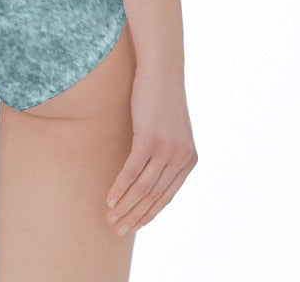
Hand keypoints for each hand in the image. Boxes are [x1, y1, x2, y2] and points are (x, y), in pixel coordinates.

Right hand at [105, 64, 196, 235]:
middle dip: (135, 216)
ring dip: (125, 206)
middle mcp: (181, 158)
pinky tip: (109, 199)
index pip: (167, 196)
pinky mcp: (150, 139)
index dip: (149, 213)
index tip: (134, 225)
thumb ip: (165, 151)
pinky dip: (119, 188)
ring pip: (143, 188)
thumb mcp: (170, 128)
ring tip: (110, 218)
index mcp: (189, 159)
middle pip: (155, 196)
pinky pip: (132, 172)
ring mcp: (166, 150)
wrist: (161, 69)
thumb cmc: (161, 96)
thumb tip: (149, 172)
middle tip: (118, 229)